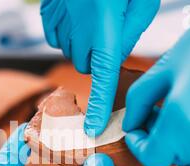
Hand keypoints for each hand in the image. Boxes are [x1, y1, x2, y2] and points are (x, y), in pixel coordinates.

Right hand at [41, 0, 159, 135]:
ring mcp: (58, 23)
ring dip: (84, 42)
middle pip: (88, 64)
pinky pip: (56, 36)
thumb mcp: (141, 4)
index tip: (95, 129)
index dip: (101, 107)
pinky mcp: (47, 13)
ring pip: (72, 50)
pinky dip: (67, 31)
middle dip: (99, 55)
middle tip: (111, 29)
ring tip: (95, 14)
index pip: (103, 80)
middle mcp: (78, 33)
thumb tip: (115, 55)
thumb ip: (129, 35)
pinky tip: (77, 12)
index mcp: (106, 32)